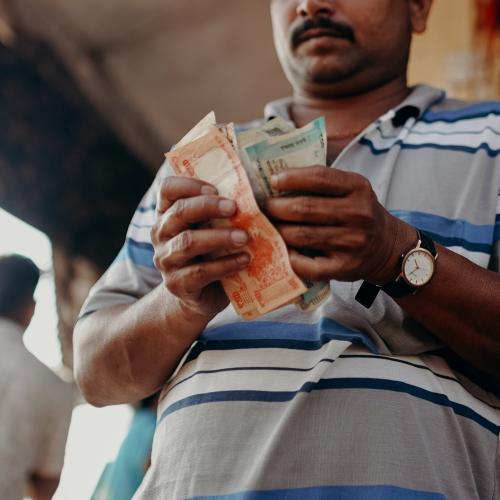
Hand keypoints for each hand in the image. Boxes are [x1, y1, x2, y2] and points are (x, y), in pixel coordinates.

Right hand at [151, 176, 248, 316]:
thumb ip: (220, 212)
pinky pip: (200, 272)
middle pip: (179, 213)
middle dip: (208, 207)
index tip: (215, 189)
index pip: (168, 189)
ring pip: (188, 242)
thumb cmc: (212, 254)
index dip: (190, 184)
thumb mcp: (212, 229)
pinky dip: (225, 265)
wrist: (203, 296)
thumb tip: (251, 192)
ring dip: (219, 237)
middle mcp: (161, 234)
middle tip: (235, 208)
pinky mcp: (177, 284)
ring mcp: (166, 260)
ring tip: (244, 237)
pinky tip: (244, 260)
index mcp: (167, 214)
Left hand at [264, 166, 414, 283]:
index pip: (319, 177)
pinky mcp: (344, 267)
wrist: (388, 248)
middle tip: (264, 207)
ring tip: (268, 227)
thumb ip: (323, 183)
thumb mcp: (352, 190)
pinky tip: (281, 251)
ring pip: (301, 235)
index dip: (291, 178)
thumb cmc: (359, 214)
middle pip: (304, 208)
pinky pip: (307, 265)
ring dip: (278, 231)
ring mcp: (352, 243)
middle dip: (276, 207)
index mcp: (358, 188)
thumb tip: (277, 179)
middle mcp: (358, 214)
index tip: (272, 180)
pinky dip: (289, 258)